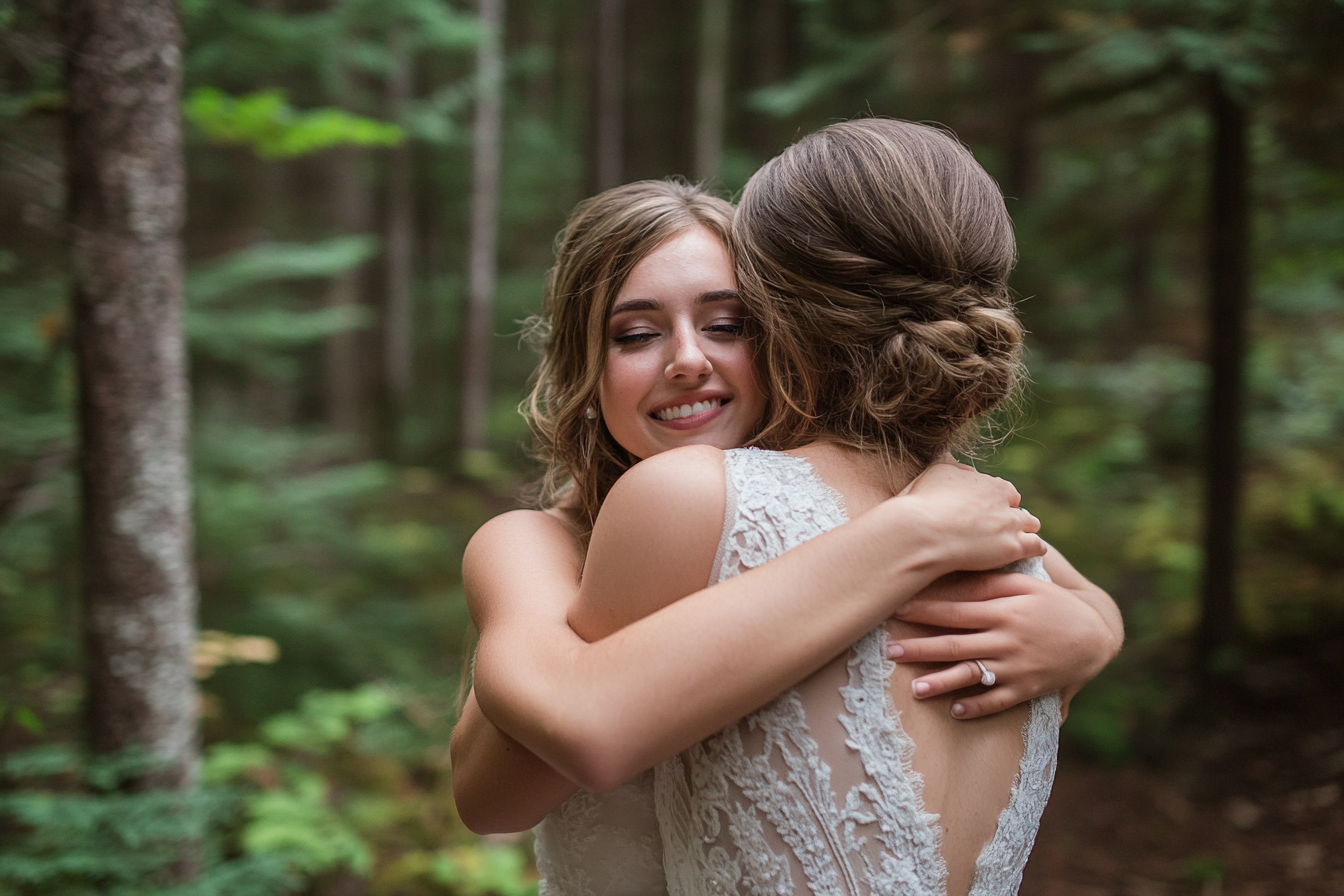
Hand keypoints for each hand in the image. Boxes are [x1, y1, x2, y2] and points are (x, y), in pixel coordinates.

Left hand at [886, 570, 1113, 719]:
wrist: (1097, 634)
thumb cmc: (1053, 601)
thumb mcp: (1026, 584)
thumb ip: (990, 582)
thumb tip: (954, 572)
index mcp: (1005, 610)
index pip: (956, 611)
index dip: (925, 610)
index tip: (897, 609)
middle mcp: (1008, 640)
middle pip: (957, 645)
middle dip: (921, 648)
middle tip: (890, 651)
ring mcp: (1018, 667)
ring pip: (973, 676)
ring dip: (943, 683)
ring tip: (915, 689)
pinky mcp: (1029, 688)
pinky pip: (999, 701)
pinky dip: (977, 706)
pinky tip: (955, 710)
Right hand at [897, 462, 1045, 572]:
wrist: (920, 533)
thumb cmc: (920, 504)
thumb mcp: (934, 473)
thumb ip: (953, 467)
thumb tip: (960, 466)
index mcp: (987, 483)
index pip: (1004, 490)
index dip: (997, 500)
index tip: (988, 509)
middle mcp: (1003, 500)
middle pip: (1018, 507)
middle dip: (1011, 515)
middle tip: (1000, 527)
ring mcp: (1010, 524)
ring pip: (1031, 524)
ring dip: (1025, 530)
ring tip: (1019, 540)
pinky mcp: (1013, 547)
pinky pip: (1036, 546)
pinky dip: (1036, 548)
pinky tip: (1033, 552)